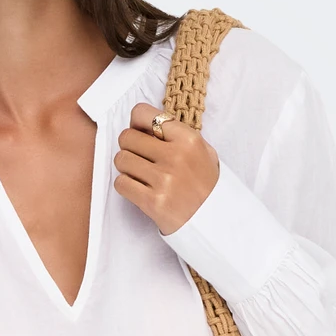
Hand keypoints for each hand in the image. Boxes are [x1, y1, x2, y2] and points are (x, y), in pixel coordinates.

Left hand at [114, 103, 220, 235]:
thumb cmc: (205, 184)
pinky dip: (126, 186)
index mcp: (188, 139)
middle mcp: (176, 156)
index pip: (142, 113)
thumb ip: (175, 134)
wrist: (214, 221)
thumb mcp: (203, 151)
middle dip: (129, 147)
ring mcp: (164, 179)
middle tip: (140, 158)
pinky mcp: (153, 201)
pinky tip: (139, 189)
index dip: (136, 124)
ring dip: (126, 167)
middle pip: (127, 137)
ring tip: (141, 174)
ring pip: (121, 159)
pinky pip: (121, 183)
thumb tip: (142, 124)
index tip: (141, 134)